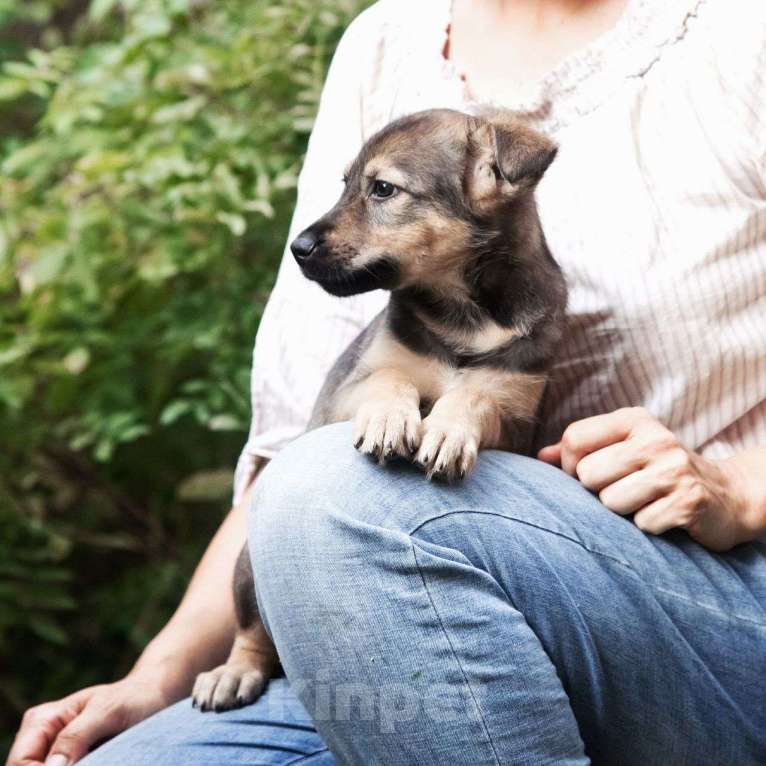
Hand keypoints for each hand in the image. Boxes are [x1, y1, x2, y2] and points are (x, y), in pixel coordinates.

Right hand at [6, 669, 180, 765]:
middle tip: (95, 764)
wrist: (153, 697)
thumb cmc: (132, 698)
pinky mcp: (71, 763)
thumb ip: (77, 735)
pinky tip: (99, 764)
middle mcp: (42, 738)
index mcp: (43, 720)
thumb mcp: (107, 711)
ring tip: (100, 762)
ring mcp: (55, 753)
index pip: (20, 762)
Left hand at [538, 407, 763, 551]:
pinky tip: (665, 515)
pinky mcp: (688, 501)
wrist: (728, 495)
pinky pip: (641, 523)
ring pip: (610, 501)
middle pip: (588, 474)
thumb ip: (581, 450)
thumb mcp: (624, 450)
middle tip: (626, 490)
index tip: (587, 476)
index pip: (574, 439)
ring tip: (645, 502)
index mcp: (634, 420)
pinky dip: (648, 526)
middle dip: (599, 491)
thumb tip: (540, 457)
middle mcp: (655, 439)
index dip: (570, 466)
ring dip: (623, 510)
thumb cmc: (660, 472)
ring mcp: (674, 469)